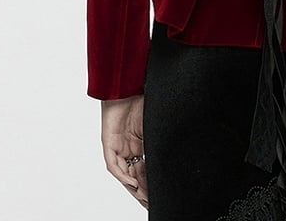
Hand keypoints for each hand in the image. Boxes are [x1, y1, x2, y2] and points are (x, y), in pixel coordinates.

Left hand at [100, 95, 148, 209]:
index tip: (158, 194)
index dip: (150, 182)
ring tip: (145, 196)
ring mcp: (118, 146)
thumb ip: (159, 140)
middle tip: (151, 200)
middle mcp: (128, 148)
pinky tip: (133, 182)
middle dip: (143, 189)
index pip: (145, 168)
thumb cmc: (142, 99)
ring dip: (134, 186)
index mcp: (140, 143)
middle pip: (134, 175)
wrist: (128, 85)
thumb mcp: (155, 124)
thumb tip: (176, 151)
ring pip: (124, 173)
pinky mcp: (109, 143)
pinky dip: (123, 175)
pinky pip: (114, 165)